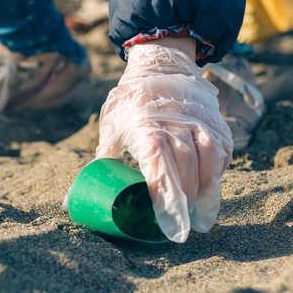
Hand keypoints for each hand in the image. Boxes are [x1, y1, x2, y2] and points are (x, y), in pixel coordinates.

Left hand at [96, 40, 234, 242]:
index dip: (164, 196)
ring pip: (209, 158)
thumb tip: (70, 202)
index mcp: (146, 127)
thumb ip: (100, 161)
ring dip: (207, 189)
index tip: (168, 223)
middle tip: (184, 228)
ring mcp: (199, 121)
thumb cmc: (132, 102)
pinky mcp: (215, 121)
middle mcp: (175, 124)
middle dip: (186, 201)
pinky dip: (218, 171)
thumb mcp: (112, 125)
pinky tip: (211, 189)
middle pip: (185, 168)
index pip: (158, 166)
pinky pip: (222, 149)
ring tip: (202, 216)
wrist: (161, 65)